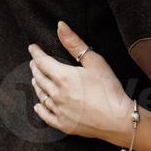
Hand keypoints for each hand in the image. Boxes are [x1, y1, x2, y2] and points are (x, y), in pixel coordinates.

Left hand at [29, 21, 132, 142]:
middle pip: (40, 78)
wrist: (117, 119)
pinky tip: (37, 105)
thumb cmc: (109, 88)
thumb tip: (60, 26)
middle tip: (34, 62)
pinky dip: (39, 108)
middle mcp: (56, 94)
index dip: (36, 53)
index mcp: (63, 77)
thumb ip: (74, 43)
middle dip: (35, 68)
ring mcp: (58, 111)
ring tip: (36, 79)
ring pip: (41, 96)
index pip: (43, 62)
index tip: (32, 48)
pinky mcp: (63, 124)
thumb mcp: (94, 61)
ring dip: (37, 85)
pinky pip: (45, 115)